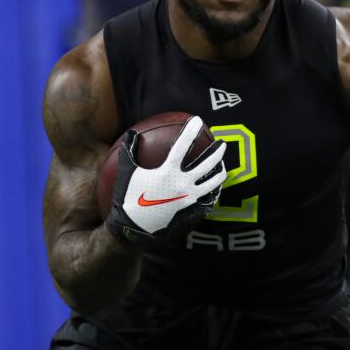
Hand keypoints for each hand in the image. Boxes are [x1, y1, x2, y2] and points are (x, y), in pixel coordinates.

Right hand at [105, 116, 226, 248]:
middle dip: (217, 151)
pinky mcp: (192, 211)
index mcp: (168, 171)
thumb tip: (131, 133)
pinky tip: (214, 188)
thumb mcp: (127, 172)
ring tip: (222, 165)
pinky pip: (209, 199)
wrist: (133, 229)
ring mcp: (190, 198)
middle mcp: (182, 183)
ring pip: (214, 182)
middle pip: (208, 164)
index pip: (182, 146)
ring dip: (220, 172)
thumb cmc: (128, 198)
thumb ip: (130, 151)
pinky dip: (214, 192)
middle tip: (222, 143)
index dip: (191, 131)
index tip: (197, 120)